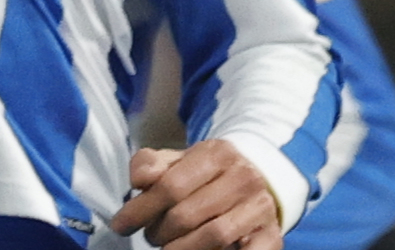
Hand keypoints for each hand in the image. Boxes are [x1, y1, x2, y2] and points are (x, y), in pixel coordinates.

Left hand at [114, 142, 285, 249]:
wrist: (259, 179)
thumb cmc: (208, 174)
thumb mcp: (179, 160)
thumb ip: (151, 164)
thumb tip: (139, 180)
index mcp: (217, 154)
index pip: (171, 185)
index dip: (141, 208)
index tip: (121, 224)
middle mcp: (243, 178)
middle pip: (189, 213)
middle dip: (160, 231)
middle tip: (149, 237)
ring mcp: (261, 208)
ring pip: (215, 235)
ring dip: (183, 248)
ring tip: (167, 248)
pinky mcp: (272, 235)